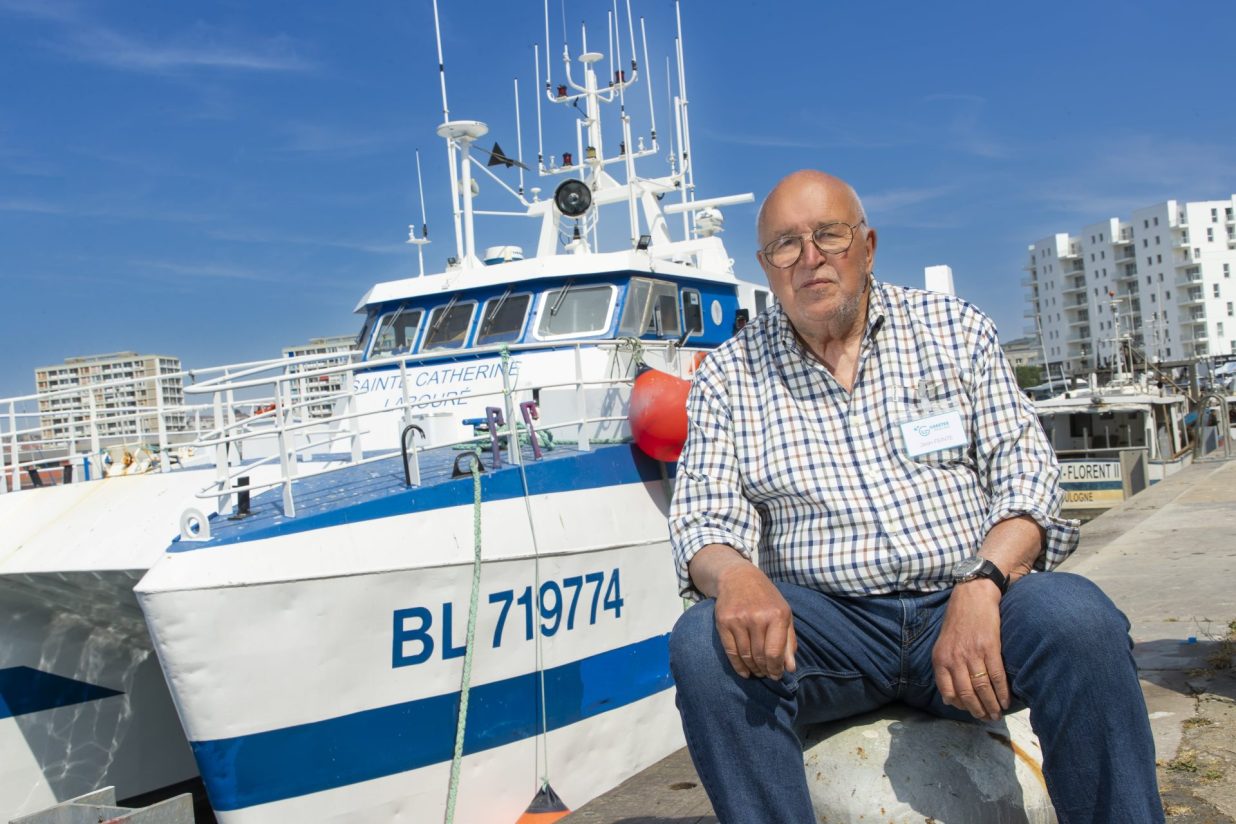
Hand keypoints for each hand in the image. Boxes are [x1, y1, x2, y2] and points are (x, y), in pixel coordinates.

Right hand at [713, 563, 796, 679]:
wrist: (738, 577)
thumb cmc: (766, 598)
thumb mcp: (784, 614)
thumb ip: (789, 641)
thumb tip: (790, 668)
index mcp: (777, 615)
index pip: (774, 653)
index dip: (776, 669)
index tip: (777, 675)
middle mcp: (757, 617)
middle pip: (760, 656)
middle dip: (765, 670)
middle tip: (767, 675)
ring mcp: (738, 620)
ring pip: (745, 656)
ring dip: (752, 669)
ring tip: (757, 672)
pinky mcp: (723, 622)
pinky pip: (730, 651)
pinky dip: (738, 666)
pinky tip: (744, 672)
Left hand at [931, 580, 1008, 720]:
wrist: (972, 596)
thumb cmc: (958, 621)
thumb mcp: (943, 644)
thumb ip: (944, 668)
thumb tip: (948, 698)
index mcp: (941, 659)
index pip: (948, 692)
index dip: (960, 706)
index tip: (969, 711)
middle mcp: (955, 658)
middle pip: (966, 694)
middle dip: (978, 710)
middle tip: (987, 718)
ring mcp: (973, 653)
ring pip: (982, 688)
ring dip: (992, 705)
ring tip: (997, 714)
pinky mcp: (990, 647)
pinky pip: (997, 676)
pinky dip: (1003, 692)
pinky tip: (1006, 701)